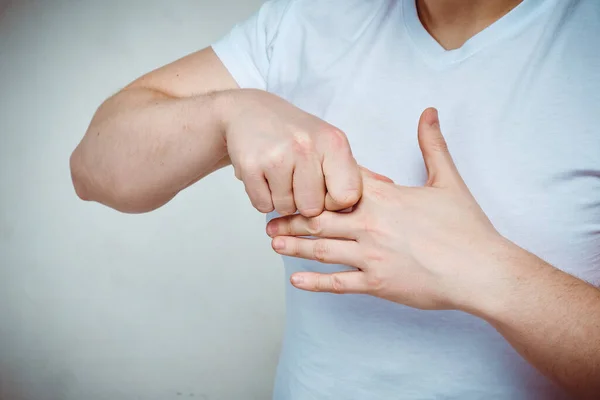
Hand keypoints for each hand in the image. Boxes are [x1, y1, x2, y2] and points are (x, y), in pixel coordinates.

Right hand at [221, 89, 360, 216]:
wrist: (250, 111)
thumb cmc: (293, 132)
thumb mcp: (327, 142)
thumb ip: (342, 174)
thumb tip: (349, 210)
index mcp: (332, 142)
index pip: (347, 196)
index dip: (335, 202)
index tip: (325, 191)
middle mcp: (306, 147)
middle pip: (313, 208)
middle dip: (304, 202)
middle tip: (296, 180)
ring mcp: (276, 156)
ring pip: (286, 209)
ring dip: (282, 200)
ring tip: (279, 175)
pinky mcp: (250, 166)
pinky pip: (263, 205)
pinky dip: (263, 198)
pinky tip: (264, 176)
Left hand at [266, 108, 504, 310]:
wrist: (481, 270)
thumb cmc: (466, 228)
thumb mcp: (448, 180)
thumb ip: (432, 144)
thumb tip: (429, 112)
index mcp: (384, 198)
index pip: (339, 185)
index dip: (314, 184)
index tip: (294, 182)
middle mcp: (370, 225)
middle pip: (319, 218)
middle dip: (291, 218)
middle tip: (268, 218)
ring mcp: (371, 255)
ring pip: (322, 249)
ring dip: (294, 246)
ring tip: (273, 242)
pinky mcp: (377, 283)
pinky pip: (339, 283)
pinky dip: (316, 282)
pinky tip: (296, 280)